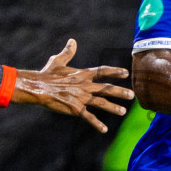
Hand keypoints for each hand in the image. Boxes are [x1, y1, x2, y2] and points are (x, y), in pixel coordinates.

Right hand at [13, 39, 135, 132]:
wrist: (38, 87)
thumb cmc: (47, 74)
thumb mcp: (58, 61)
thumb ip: (68, 52)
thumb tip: (72, 41)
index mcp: (82, 74)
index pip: (102, 71)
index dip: (115, 71)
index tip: (126, 72)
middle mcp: (85, 85)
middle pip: (106, 88)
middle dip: (120, 92)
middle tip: (132, 95)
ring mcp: (81, 97)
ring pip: (101, 102)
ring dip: (113, 107)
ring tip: (123, 111)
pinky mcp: (75, 108)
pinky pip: (88, 117)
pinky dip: (96, 124)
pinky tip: (104, 130)